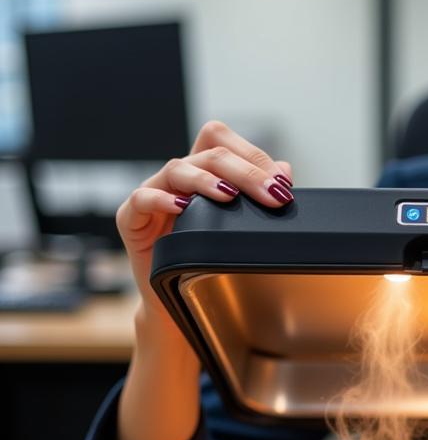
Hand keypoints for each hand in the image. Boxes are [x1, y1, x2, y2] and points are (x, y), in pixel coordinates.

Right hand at [116, 120, 293, 315]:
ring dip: (207, 180)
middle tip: (272, 194)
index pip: (222, 140)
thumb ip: (259, 195)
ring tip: (229, 195)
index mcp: (203, 171)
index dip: (252, 155)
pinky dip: (160, 199)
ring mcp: (153, 193)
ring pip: (177, 169)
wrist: (177, 299)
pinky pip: (141, 199)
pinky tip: (181, 208)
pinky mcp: (131, 218)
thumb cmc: (207, 258)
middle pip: (209, 153)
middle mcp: (178, 177)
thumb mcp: (239, 225)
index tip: (281, 184)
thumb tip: (284, 170)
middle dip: (245, 170)